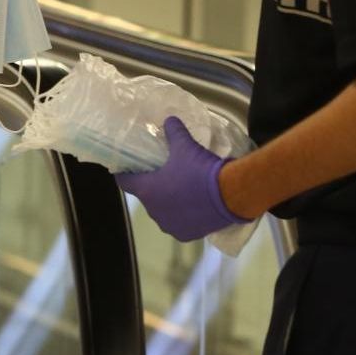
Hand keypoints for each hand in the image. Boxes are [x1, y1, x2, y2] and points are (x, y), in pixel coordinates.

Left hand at [115, 118, 246, 241]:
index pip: (125, 181)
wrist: (230, 195)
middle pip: (146, 196)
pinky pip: (178, 222)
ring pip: (162, 211)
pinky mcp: (186, 235)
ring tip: (180, 189)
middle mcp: (154, 212)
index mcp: (147, 191)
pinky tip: (192, 204)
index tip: (127, 165)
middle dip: (152, 186)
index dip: (125, 172)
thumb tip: (169, 120)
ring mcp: (170, 226)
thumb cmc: (200, 170)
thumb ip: (174, 132)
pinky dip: (182, 214)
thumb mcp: (186, 147)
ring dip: (167, 201)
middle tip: (162, 173)